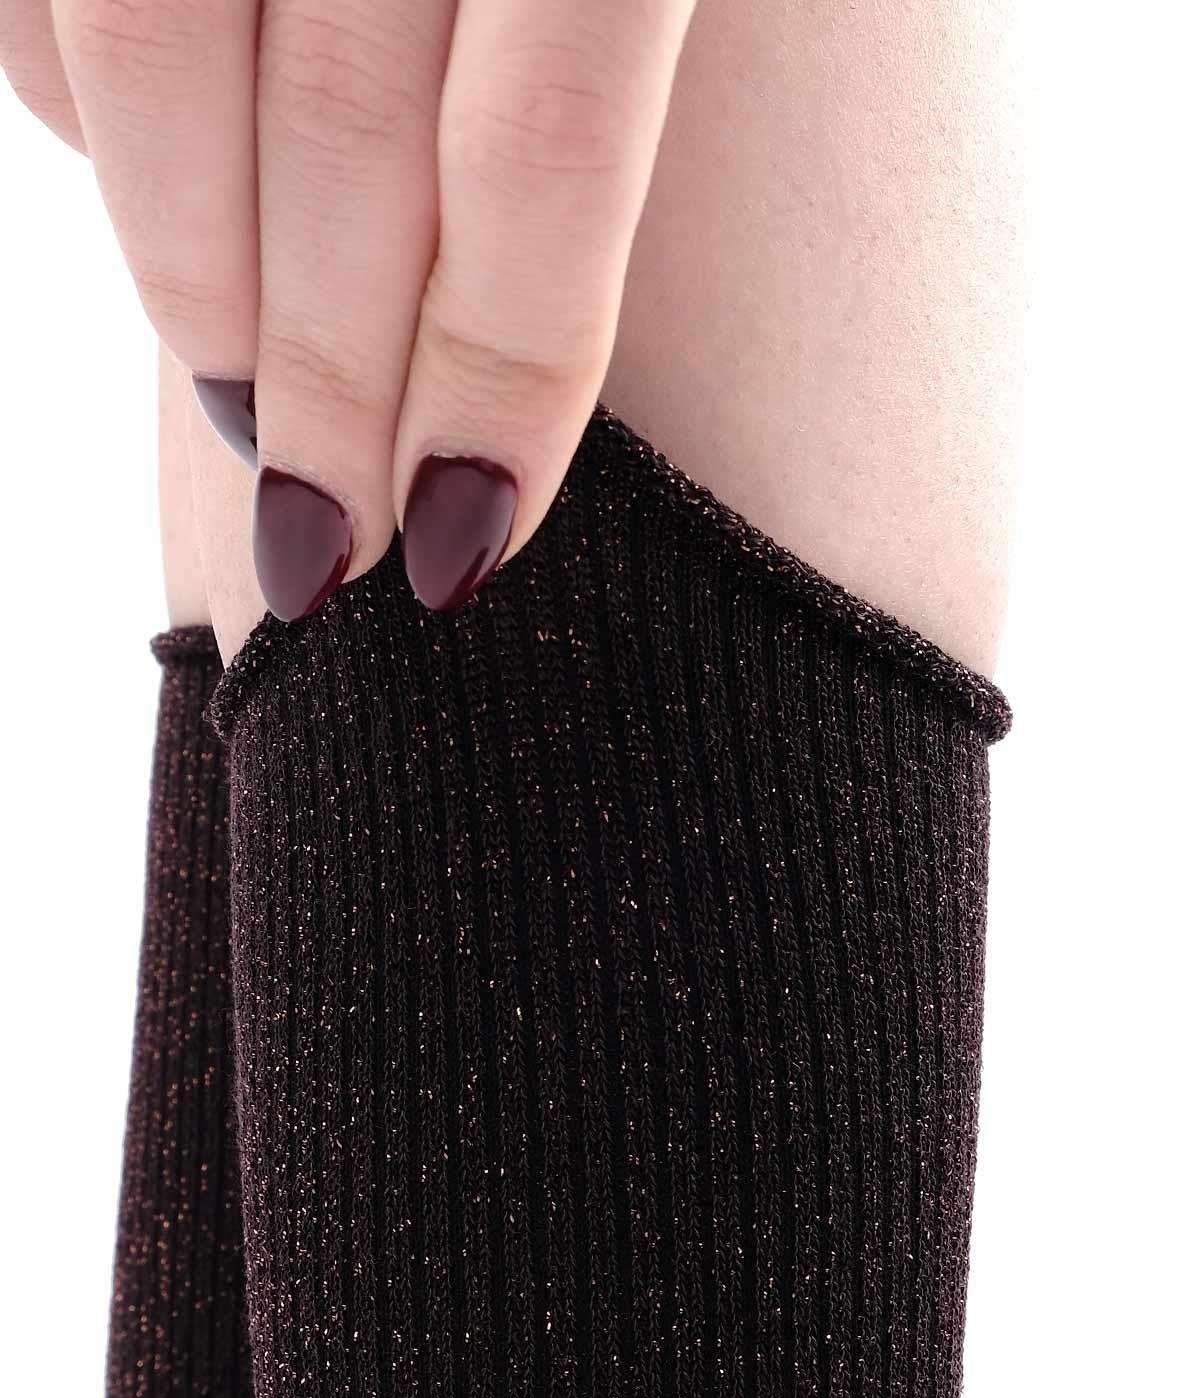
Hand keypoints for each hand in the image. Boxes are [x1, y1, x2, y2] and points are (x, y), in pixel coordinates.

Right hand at [2, 0, 697, 619]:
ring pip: (162, 39)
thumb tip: (564, 386)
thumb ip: (614, 111)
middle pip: (344, 127)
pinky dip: (79, 104)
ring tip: (243, 404)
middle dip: (331, 373)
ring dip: (191, 267)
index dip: (500, 379)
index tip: (465, 551)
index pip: (545, 152)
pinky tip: (150, 185)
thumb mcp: (711, 32)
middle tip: (331, 544)